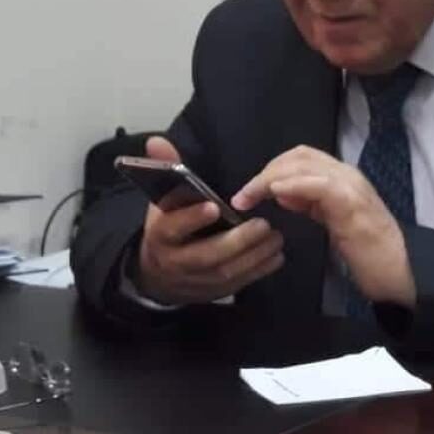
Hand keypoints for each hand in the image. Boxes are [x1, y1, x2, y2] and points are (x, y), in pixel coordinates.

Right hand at [134, 136, 284, 304]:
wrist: (157, 271)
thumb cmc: (168, 222)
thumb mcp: (162, 197)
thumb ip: (165, 168)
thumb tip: (157, 141)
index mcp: (161, 233)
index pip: (173, 227)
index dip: (192, 219)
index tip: (215, 207)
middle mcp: (176, 261)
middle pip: (205, 256)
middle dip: (236, 242)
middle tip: (263, 224)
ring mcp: (196, 280)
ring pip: (225, 273)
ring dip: (253, 257)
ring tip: (276, 237)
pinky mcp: (213, 293)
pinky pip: (237, 284)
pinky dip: (258, 271)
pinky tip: (276, 256)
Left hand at [231, 145, 415, 307]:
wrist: (401, 273)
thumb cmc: (368, 253)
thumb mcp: (333, 222)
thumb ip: (311, 204)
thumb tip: (282, 193)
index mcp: (341, 178)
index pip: (301, 158)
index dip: (271, 168)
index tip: (249, 192)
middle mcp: (347, 175)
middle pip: (299, 156)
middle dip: (265, 171)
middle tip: (244, 196)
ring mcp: (351, 187)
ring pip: (305, 165)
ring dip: (270, 177)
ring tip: (250, 196)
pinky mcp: (352, 204)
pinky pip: (319, 185)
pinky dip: (294, 185)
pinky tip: (276, 193)